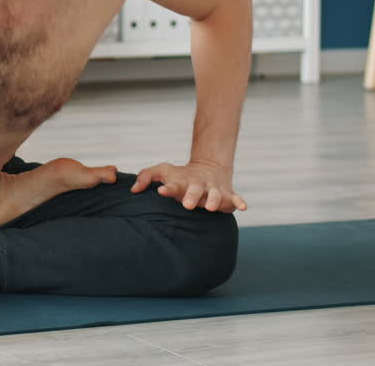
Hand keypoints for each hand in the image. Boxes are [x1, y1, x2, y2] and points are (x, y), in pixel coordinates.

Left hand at [130, 161, 246, 212]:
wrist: (208, 167)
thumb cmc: (180, 175)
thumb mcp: (162, 171)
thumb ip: (145, 177)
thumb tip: (132, 190)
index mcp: (182, 183)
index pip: (172, 186)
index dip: (167, 189)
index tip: (161, 191)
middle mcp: (198, 186)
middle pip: (194, 191)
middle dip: (191, 197)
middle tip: (187, 205)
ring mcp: (213, 190)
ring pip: (214, 195)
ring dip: (213, 200)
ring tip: (210, 207)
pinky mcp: (227, 194)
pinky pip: (235, 198)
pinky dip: (239, 201)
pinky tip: (242, 207)